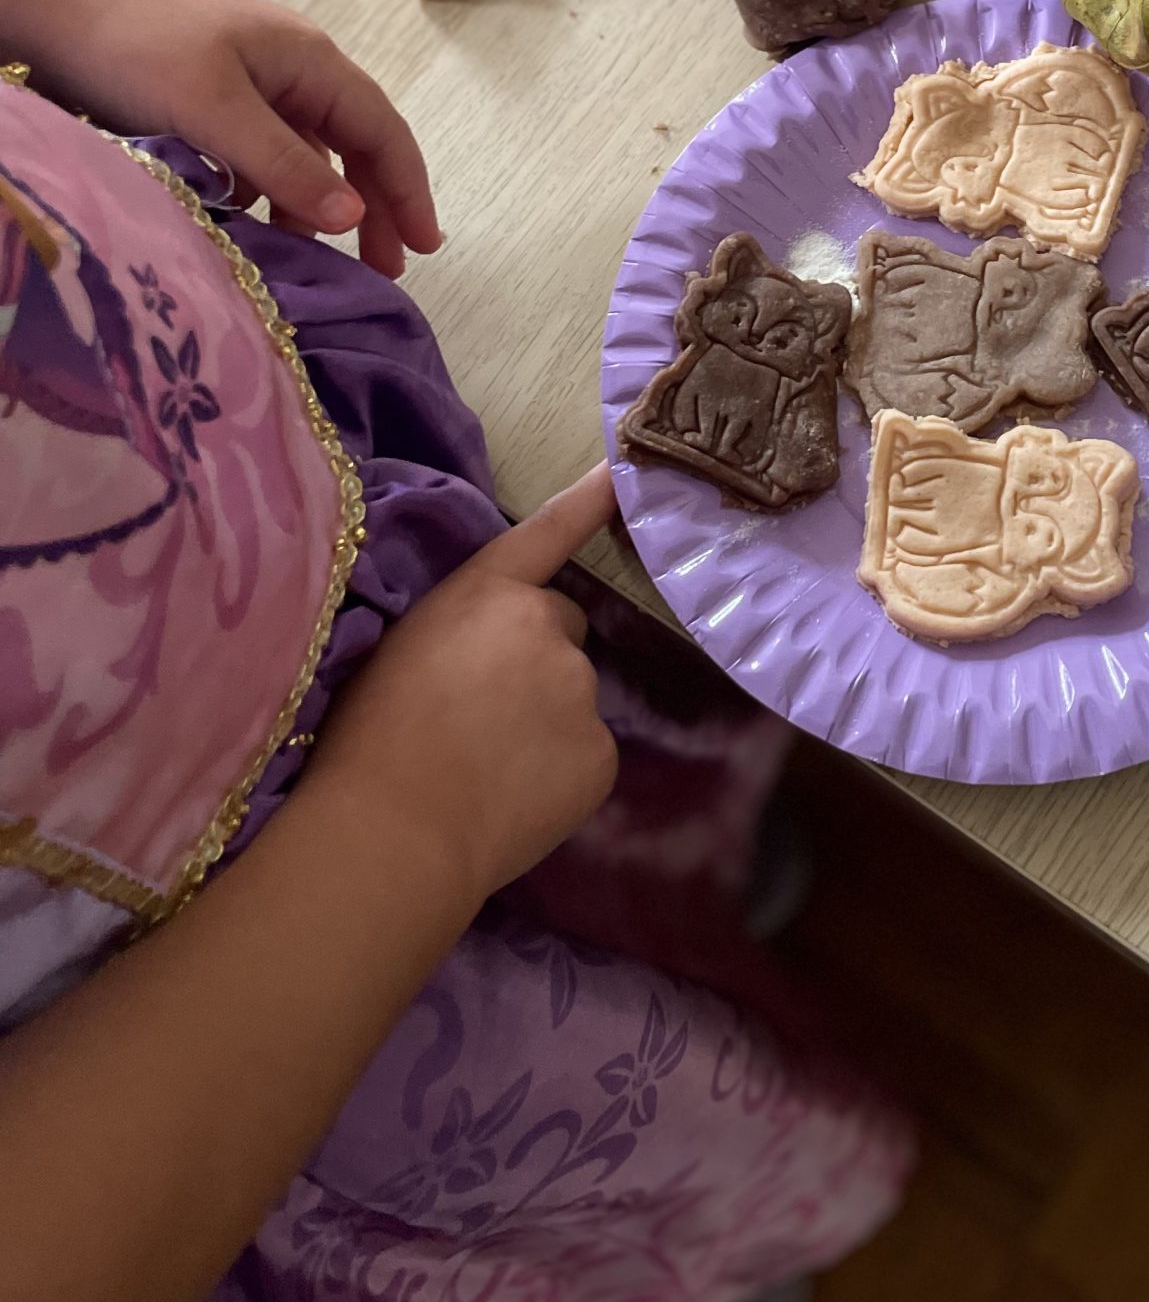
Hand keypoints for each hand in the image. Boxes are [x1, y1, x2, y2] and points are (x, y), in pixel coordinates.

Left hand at [0, 0, 437, 275]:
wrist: (46, 3)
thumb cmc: (132, 43)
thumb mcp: (212, 110)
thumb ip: (285, 165)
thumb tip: (355, 217)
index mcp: (308, 59)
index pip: (382, 131)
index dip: (409, 191)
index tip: (425, 249)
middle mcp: (290, 67)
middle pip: (353, 144)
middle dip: (374, 206)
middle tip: (383, 270)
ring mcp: (249, 79)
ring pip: (303, 151)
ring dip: (314, 204)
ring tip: (310, 257)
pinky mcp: (208, 93)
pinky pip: (258, 151)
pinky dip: (265, 190)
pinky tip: (249, 220)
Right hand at [306, 467, 619, 906]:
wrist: (392, 832)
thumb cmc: (369, 738)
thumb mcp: (404, 650)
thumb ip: (464, 632)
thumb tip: (490, 655)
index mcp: (488, 593)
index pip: (548, 532)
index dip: (588, 499)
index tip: (625, 469)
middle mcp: (549, 627)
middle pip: (561, 632)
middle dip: (535, 659)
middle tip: (481, 712)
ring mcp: (583, 692)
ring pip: (571, 698)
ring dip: (544, 718)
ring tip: (486, 766)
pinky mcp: (602, 756)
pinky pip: (583, 756)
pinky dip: (557, 772)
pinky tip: (511, 798)